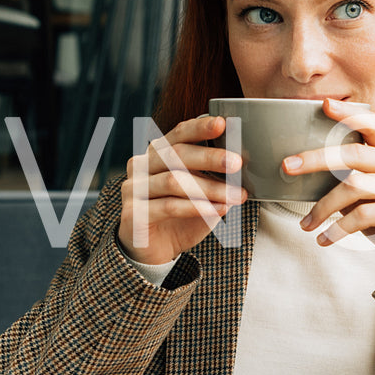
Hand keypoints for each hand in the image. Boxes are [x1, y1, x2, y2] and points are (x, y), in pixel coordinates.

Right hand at [119, 115, 244, 265]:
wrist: (154, 250)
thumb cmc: (180, 216)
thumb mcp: (199, 192)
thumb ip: (212, 177)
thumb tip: (241, 164)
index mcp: (157, 154)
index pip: (178, 134)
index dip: (199, 128)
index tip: (223, 124)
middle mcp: (141, 166)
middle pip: (175, 154)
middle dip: (209, 158)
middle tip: (237, 163)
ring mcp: (133, 189)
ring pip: (174, 181)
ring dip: (209, 188)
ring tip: (235, 195)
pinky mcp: (133, 213)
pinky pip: (168, 206)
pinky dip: (196, 207)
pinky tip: (218, 210)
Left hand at [284, 99, 374, 260]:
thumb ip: (357, 179)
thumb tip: (312, 176)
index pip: (373, 126)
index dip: (349, 115)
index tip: (324, 105)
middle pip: (354, 154)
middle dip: (317, 158)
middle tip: (288, 166)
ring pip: (354, 187)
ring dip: (323, 207)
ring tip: (305, 224)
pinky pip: (364, 216)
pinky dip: (338, 229)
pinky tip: (324, 239)